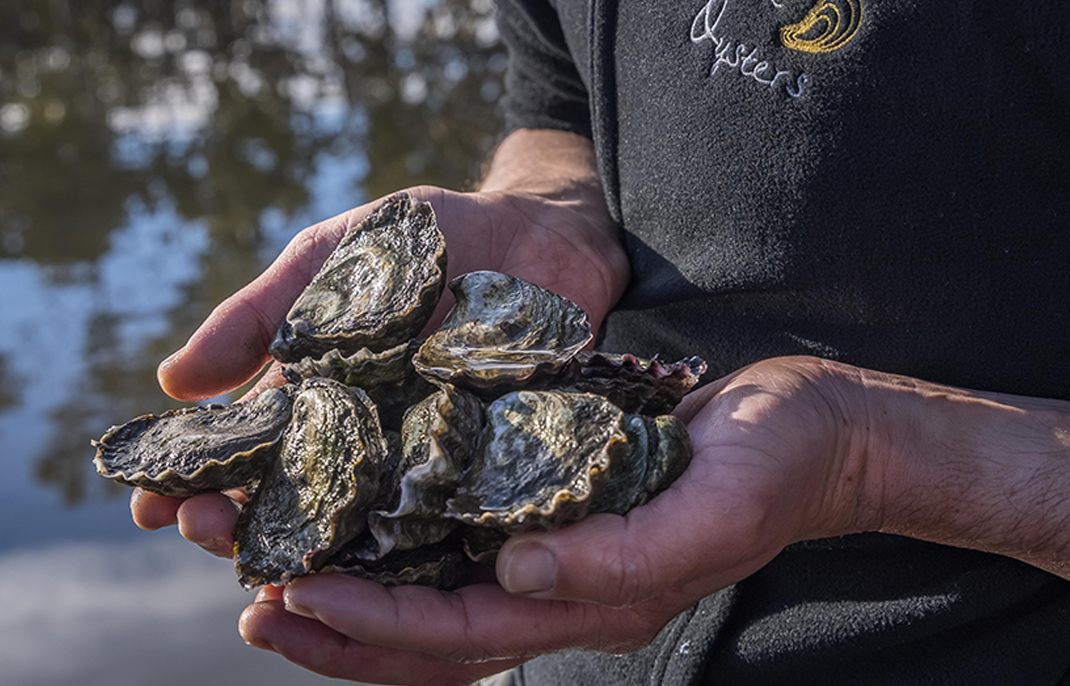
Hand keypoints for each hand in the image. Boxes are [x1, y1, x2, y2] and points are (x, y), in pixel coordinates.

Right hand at [133, 130, 629, 542]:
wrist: (542, 230)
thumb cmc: (428, 236)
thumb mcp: (333, 256)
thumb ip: (263, 312)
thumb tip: (174, 380)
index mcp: (318, 393)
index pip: (244, 451)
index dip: (194, 481)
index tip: (150, 505)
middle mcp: (367, 438)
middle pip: (297, 500)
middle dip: (244, 525)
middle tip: (207, 536)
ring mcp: (429, 455)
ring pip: (366, 522)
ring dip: (320, 553)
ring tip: (280, 573)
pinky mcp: (495, 462)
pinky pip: (454, 510)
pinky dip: (420, 539)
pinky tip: (386, 565)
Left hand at [231, 356, 869, 683]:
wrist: (814, 431)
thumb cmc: (773, 464)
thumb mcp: (713, 508)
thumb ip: (621, 558)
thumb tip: (517, 572)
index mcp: (598, 604)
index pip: (462, 633)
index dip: (374, 625)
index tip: (294, 598)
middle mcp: (566, 592)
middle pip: (431, 638)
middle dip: (341, 629)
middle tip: (254, 607)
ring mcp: (563, 556)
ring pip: (438, 599)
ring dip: (359, 596)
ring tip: (280, 583)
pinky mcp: (560, 509)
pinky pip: (465, 545)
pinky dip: (404, 545)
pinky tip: (363, 523)